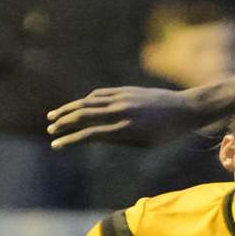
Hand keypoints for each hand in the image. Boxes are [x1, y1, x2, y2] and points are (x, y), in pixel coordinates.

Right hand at [45, 87, 200, 149]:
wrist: (184, 109)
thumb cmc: (165, 133)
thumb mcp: (143, 144)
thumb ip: (117, 139)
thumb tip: (94, 136)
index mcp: (125, 129)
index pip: (89, 134)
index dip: (69, 140)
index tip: (56, 145)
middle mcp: (120, 111)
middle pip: (83, 115)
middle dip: (63, 123)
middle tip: (50, 130)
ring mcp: (122, 98)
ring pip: (87, 101)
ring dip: (68, 109)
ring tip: (54, 116)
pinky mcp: (125, 90)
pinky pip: (99, 94)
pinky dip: (86, 100)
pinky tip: (78, 106)